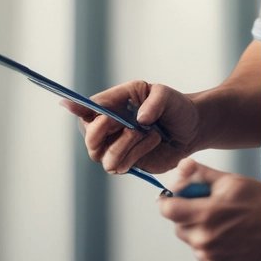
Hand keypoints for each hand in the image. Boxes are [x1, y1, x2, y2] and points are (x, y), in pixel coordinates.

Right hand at [60, 79, 199, 174]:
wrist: (191, 128)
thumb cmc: (174, 106)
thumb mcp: (164, 95)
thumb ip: (153, 103)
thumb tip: (139, 120)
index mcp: (112, 104)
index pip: (87, 108)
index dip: (76, 108)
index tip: (69, 104)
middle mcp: (108, 127)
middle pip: (89, 137)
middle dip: (103, 132)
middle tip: (129, 125)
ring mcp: (116, 147)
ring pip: (102, 156)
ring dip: (126, 145)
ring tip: (147, 132)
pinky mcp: (127, 163)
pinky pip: (119, 166)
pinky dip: (137, 153)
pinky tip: (151, 142)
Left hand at [158, 158, 260, 260]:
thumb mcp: (231, 181)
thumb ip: (200, 175)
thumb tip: (179, 169)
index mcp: (205, 215)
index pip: (167, 210)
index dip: (169, 201)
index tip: (175, 199)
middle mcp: (205, 242)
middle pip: (179, 228)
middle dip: (189, 217)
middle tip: (212, 210)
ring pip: (194, 244)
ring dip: (203, 235)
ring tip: (228, 227)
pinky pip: (208, 259)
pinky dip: (215, 251)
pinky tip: (235, 241)